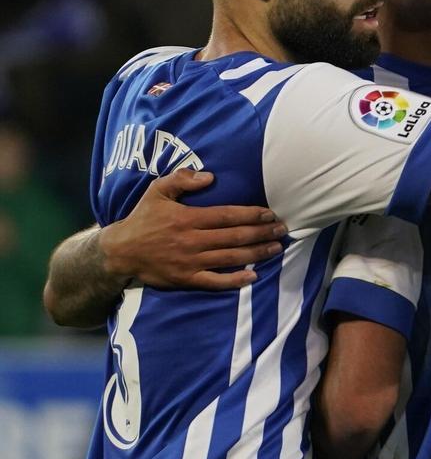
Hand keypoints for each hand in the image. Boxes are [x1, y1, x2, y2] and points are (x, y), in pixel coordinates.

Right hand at [100, 169, 285, 289]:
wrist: (120, 252)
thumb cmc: (142, 219)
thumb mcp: (156, 191)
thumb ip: (181, 180)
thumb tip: (210, 176)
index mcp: (188, 218)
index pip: (228, 216)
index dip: (251, 215)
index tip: (270, 214)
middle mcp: (193, 241)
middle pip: (235, 236)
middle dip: (262, 233)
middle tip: (282, 230)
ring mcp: (190, 262)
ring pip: (230, 257)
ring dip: (256, 253)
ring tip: (276, 248)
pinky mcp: (186, 279)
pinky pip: (215, 281)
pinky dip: (235, 280)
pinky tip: (253, 276)